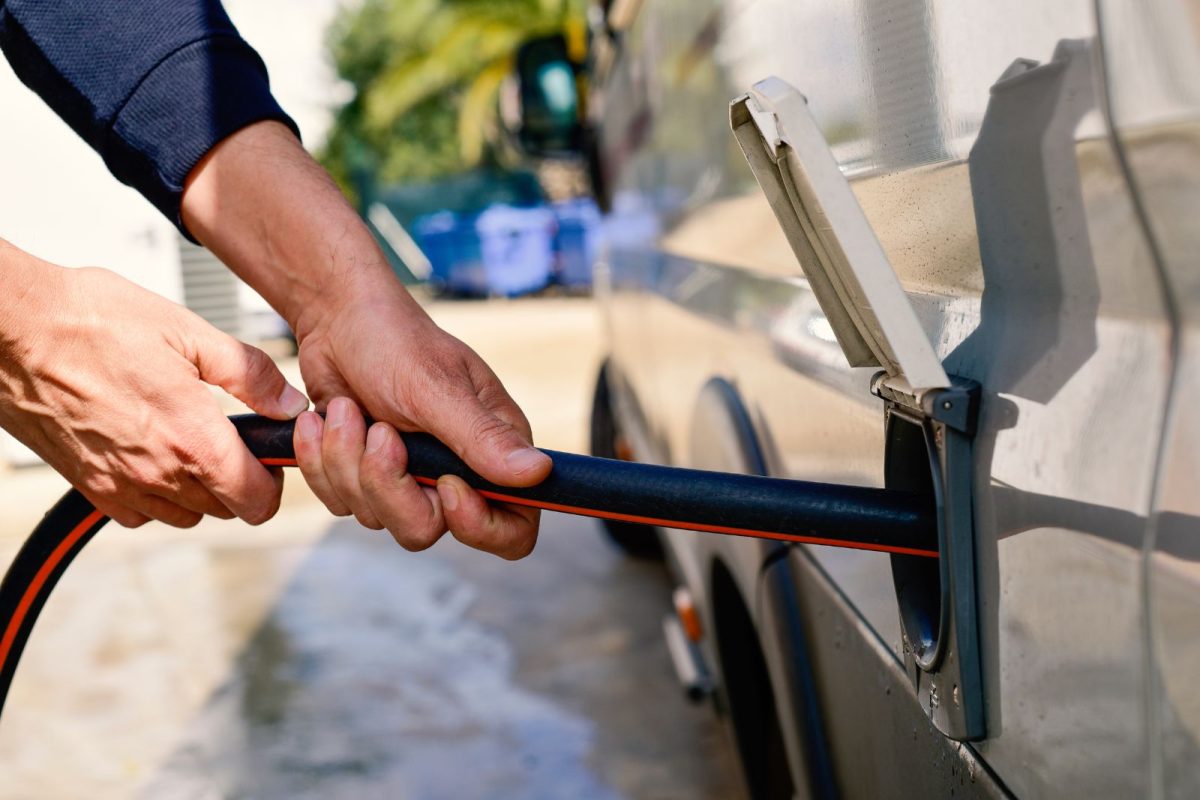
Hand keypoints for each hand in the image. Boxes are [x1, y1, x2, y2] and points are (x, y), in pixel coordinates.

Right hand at [0, 245, 308, 526]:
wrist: (13, 328)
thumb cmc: (95, 319)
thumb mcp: (190, 332)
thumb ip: (250, 374)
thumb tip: (289, 403)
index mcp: (194, 440)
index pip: (257, 502)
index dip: (272, 483)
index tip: (268, 457)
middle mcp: (158, 474)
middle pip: (225, 509)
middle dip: (238, 481)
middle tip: (230, 438)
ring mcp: (119, 485)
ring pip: (183, 514)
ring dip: (198, 489)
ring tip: (189, 440)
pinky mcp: (87, 485)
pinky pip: (138, 514)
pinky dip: (153, 494)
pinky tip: (151, 451)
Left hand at [289, 280, 551, 558]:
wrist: (337, 320)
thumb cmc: (396, 341)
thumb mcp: (438, 388)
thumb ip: (483, 438)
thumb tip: (538, 474)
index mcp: (494, 451)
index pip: (513, 529)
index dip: (479, 525)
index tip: (443, 484)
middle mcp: (456, 473)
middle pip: (426, 529)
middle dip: (387, 484)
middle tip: (378, 429)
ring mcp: (408, 480)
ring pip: (375, 517)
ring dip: (347, 461)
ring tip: (346, 409)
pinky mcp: (365, 478)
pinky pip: (340, 502)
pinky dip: (321, 462)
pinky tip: (324, 419)